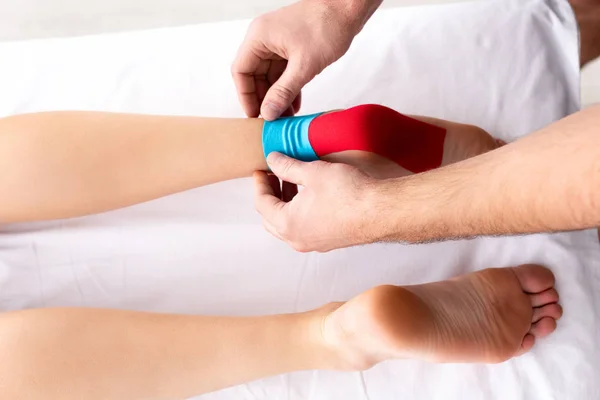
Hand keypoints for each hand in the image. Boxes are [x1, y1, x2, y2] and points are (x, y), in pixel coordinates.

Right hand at [232, 0, 363, 119]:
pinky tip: (294, 103)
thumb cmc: (327, 26)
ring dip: (277, 95)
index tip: (254, 115)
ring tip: (286, 115)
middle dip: (264, 98)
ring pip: (270, 75)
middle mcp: (264, 38)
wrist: (348, 9)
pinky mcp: (291, 46)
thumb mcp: (304, 66)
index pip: (241, 71)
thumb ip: (283, 91)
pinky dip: (287, 87)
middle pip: (254, 75)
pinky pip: (283, 71)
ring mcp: (278, 42)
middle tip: (272, 119)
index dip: (246, 96)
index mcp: (259, 37)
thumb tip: (268, 112)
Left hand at [253, 152, 376, 251]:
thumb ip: (287, 166)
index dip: (259, 183)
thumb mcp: (312, 172)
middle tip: (274, 175)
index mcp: (287, 224)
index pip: (261, 203)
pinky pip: (304, 228)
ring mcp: (313, 243)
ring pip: (287, 225)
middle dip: (270, 195)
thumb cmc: (348, 193)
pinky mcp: (328, 242)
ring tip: (292, 181)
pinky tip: (310, 195)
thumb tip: (272, 160)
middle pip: (270, 218)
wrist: (380, 212)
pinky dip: (299, 212)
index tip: (262, 169)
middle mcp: (297, 239)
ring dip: (285, 204)